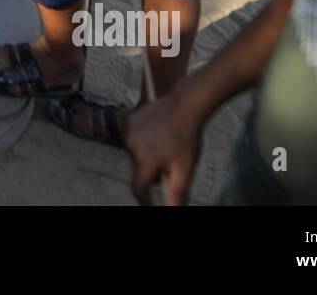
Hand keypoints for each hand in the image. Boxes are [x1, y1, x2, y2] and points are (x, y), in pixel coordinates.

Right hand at [126, 90, 202, 205]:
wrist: (185, 104)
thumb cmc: (187, 138)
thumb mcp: (185, 169)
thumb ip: (177, 193)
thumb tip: (174, 210)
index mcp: (144, 161)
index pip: (138, 189)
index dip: (145, 201)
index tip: (151, 205)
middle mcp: (131, 147)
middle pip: (138, 171)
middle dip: (152, 173)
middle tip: (170, 165)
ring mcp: (129, 131)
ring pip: (137, 155)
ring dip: (148, 157)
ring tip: (166, 147)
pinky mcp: (130, 120)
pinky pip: (135, 138)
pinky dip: (145, 141)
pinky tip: (160, 134)